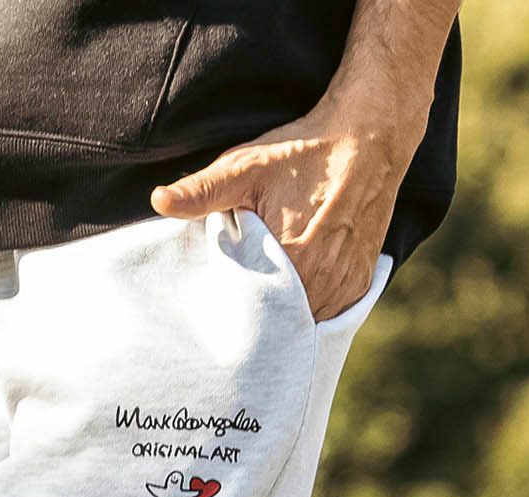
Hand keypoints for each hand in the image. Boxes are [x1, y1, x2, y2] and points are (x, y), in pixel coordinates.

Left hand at [149, 93, 423, 319]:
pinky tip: (295, 295)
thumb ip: (202, 192)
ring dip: (284, 319)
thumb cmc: (302, 152)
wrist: (369, 138)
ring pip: (303, 323)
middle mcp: (320, 283)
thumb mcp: (245, 167)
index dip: (231, 317)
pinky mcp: (358, 284)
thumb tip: (159, 201)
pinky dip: (310, 309)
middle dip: (256, 324)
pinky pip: (328, 314)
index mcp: (290, 262)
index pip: (250, 315)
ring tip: (262, 310)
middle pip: (277, 325)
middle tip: (235, 317)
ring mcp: (343, 287)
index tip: (217, 316)